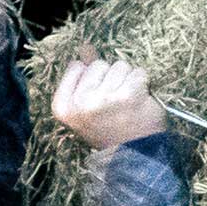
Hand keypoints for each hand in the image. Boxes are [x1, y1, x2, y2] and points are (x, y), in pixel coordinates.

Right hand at [52, 57, 169, 151]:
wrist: (133, 157)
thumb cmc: (109, 130)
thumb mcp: (87, 106)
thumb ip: (83, 76)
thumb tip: (85, 48)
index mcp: (63, 106)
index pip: (76, 66)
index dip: (91, 78)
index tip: (97, 99)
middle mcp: (81, 103)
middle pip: (99, 64)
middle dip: (110, 79)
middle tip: (114, 104)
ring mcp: (105, 98)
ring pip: (120, 66)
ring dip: (128, 81)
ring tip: (127, 103)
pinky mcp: (129, 95)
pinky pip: (138, 73)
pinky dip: (143, 84)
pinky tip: (139, 101)